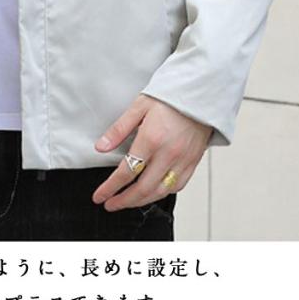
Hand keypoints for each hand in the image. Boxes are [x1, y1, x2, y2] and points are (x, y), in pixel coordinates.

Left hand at [91, 94, 212, 210]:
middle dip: (123, 200)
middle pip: (143, 188)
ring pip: (160, 191)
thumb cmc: (169, 97)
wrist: (199, 94)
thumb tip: (101, 146)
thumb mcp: (138, 106)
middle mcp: (168, 153)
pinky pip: (177, 186)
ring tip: (126, 202)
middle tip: (110, 205)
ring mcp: (182, 160)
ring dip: (141, 201)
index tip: (99, 196)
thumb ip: (119, 129)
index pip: (127, 171)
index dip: (110, 187)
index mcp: (152, 139)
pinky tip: (151, 193)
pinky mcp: (192, 162)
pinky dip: (161, 194)